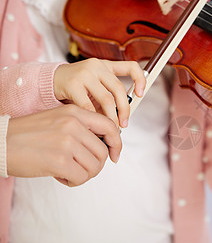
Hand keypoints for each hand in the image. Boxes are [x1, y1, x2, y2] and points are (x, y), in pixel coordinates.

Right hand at [6, 105, 120, 186]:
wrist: (0, 143)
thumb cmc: (29, 135)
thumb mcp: (58, 119)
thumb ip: (82, 127)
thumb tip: (105, 144)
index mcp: (75, 112)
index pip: (109, 126)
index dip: (116, 143)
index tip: (114, 155)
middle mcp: (73, 124)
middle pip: (103, 151)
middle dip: (95, 165)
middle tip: (80, 167)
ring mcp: (67, 142)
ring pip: (95, 166)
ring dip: (84, 174)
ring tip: (68, 171)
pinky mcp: (59, 161)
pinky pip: (81, 177)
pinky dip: (73, 181)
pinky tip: (61, 176)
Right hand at [54, 58, 145, 127]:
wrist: (49, 80)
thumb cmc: (76, 85)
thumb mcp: (95, 85)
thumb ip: (108, 97)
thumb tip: (122, 116)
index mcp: (106, 65)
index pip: (131, 66)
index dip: (140, 79)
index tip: (140, 94)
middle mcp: (97, 66)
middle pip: (119, 89)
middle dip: (125, 109)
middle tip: (124, 123)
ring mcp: (84, 74)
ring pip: (106, 99)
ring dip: (111, 117)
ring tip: (111, 128)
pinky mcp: (72, 84)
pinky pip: (88, 106)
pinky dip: (94, 118)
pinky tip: (94, 125)